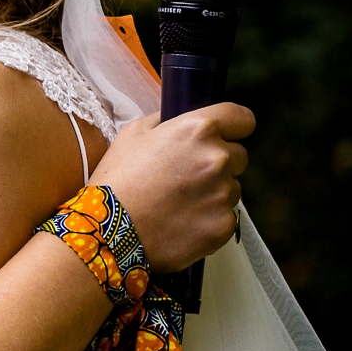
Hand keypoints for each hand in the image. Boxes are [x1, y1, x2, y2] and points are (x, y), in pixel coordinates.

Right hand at [91, 104, 254, 272]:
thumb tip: (178, 118)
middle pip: (238, 155)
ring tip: (178, 204)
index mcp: (198, 130)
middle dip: (218, 163)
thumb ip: (164, 121)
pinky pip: (225, 216)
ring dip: (213, 192)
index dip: (234, 127)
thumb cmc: (117, 180)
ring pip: (231, 188)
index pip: (242, 119)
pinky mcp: (224, 224)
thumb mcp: (131, 135)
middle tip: (186, 177)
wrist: (108, 232)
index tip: (226, 135)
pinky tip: (181, 222)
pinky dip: (208, 219)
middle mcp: (218, 158)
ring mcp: (224, 193)